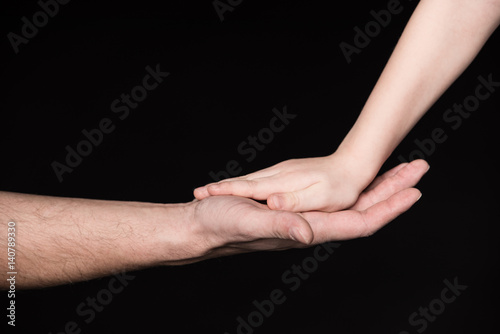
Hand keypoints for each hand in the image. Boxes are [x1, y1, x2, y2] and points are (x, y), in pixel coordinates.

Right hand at [178, 160, 427, 263]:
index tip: (415, 190)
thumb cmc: (220, 225)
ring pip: (352, 204)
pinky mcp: (294, 209)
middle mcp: (311, 226)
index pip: (359, 223)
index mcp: (306, 230)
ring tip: (399, 169)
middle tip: (419, 168)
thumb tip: (308, 234)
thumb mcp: (247, 222)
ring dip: (378, 187)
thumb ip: (279, 226)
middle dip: (393, 191)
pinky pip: (335, 200)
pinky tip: (358, 181)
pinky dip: (354, 188)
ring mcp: (304, 218)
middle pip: (363, 212)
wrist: (202, 226)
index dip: (389, 208)